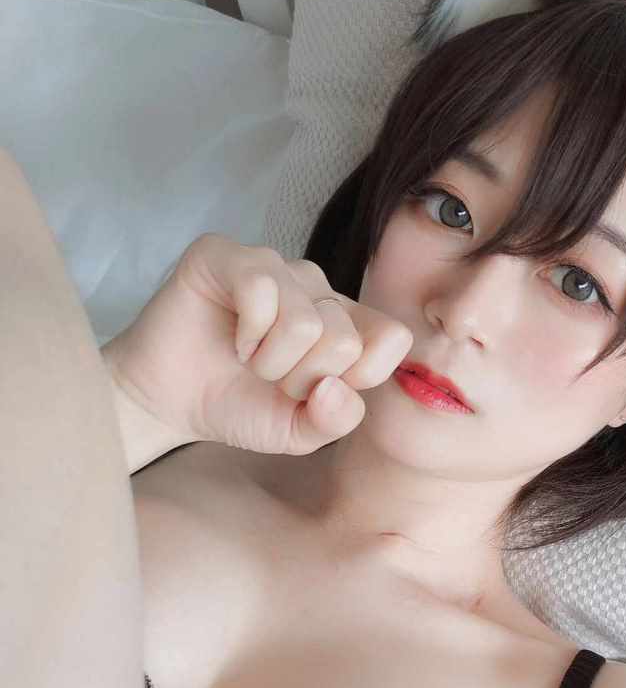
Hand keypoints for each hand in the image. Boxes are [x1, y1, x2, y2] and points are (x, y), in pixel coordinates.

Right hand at [101, 233, 413, 454]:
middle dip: (301, 379)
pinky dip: (246, 333)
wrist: (171, 402)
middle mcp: (316, 289)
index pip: (392, 337)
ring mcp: (275, 268)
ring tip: (248, 359)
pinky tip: (232, 338)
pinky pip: (262, 289)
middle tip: (270, 378)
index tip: (318, 392)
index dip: (361, 375)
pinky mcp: (228, 256)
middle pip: (345, 339)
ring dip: (270, 361)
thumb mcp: (299, 432)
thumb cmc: (238, 407)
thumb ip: (335, 420)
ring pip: (307, 321)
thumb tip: (336, 387)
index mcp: (344, 325)